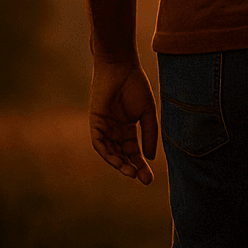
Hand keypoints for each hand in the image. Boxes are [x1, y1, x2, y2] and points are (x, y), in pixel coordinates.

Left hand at [89, 59, 157, 184]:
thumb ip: (149, 134)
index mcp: (128, 128)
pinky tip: (118, 161)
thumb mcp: (147, 113)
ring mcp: (105, 127)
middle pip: (123, 155)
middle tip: (144, 180)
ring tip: (130, 173)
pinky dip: (108, 153)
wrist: (121, 67)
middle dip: (133, 168)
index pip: (134, 152)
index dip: (142, 165)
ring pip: (111, 152)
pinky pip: (99, 142)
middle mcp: (115, 131)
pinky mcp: (96, 122)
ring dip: (119, 164)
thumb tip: (151, 157)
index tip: (151, 179)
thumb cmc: (136, 86)